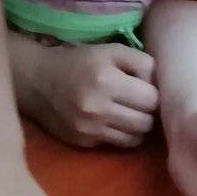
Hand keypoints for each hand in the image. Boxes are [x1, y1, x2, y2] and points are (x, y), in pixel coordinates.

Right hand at [17, 41, 159, 148]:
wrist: (36, 81)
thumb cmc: (77, 62)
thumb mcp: (109, 51)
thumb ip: (141, 62)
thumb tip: (160, 84)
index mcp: (106, 80)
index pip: (152, 99)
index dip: (154, 93)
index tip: (146, 88)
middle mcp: (98, 108)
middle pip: (146, 122)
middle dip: (148, 113)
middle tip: (140, 103)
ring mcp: (90, 129)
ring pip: (135, 138)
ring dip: (138, 127)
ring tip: (130, 114)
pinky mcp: (83, 142)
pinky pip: (117, 144)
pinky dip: (121, 134)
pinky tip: (113, 121)